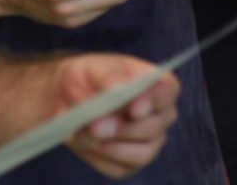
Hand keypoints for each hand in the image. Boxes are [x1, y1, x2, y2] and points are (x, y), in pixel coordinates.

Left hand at [55, 54, 180, 178]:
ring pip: (142, 154)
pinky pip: (119, 168)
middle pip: (155, 127)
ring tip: (85, 134)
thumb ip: (110, 76)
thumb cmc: (89, 77)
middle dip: (122, 129)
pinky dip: (99, 159)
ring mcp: (149, 141)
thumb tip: (119, 89)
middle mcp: (161, 115)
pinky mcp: (130, 163)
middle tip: (94, 125)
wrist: (68, 98)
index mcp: (160, 85)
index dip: (153, 102)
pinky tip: (86, 143)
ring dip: (110, 147)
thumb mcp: (97, 67)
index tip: (133, 110)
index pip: (167, 94)